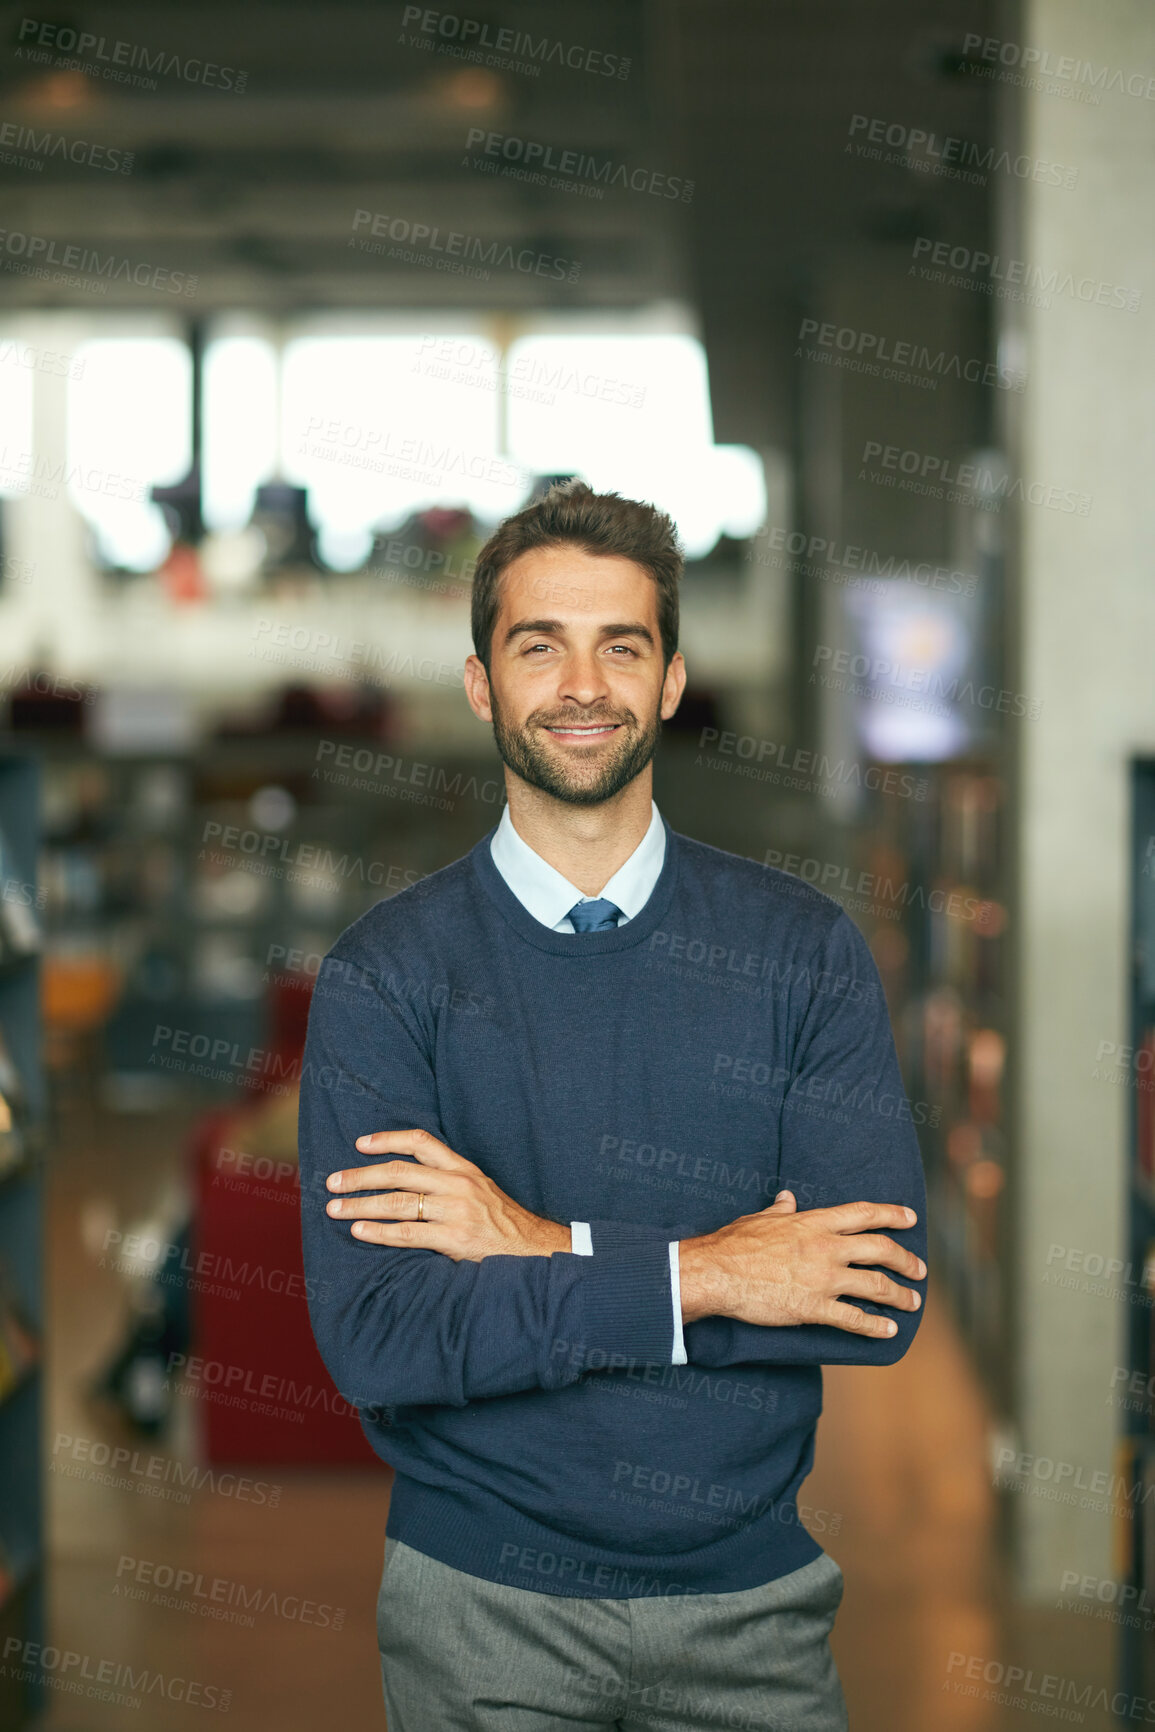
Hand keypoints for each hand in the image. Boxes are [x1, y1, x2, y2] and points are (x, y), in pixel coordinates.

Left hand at [325, 1128, 570, 1262]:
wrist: (535, 1252)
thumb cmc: (502, 1223)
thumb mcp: (480, 1190)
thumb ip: (448, 1182)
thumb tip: (406, 1180)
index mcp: (464, 1168)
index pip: (422, 1142)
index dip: (388, 1139)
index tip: (360, 1144)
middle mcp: (459, 1184)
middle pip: (399, 1172)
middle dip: (361, 1176)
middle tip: (333, 1182)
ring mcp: (457, 1211)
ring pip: (398, 1203)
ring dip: (361, 1205)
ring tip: (335, 1209)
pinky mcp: (456, 1239)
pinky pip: (408, 1233)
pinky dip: (379, 1232)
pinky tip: (359, 1232)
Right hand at [679, 1190, 924, 1338]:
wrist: (717, 1273)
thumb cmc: (734, 1243)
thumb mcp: (760, 1218)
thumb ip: (781, 1210)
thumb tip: (787, 1198)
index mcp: (815, 1223)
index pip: (864, 1214)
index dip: (892, 1215)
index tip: (911, 1219)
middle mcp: (827, 1248)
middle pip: (881, 1250)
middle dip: (906, 1261)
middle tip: (919, 1270)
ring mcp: (824, 1279)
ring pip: (876, 1286)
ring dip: (900, 1296)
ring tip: (912, 1302)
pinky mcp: (815, 1308)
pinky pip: (855, 1319)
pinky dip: (876, 1326)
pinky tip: (889, 1331)